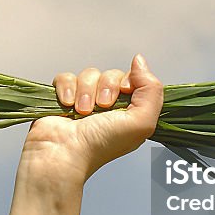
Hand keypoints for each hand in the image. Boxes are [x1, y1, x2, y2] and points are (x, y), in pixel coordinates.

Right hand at [21, 54, 163, 180]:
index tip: (125, 93)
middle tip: (102, 108)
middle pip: (112, 74)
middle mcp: (108, 106)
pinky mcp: (63, 97)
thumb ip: (152, 90)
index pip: (134, 79)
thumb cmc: (101, 144)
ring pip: (89, 74)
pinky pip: (66, 77)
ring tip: (82, 112)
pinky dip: (67, 88)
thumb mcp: (142, 122)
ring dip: (86, 91)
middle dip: (106, 87)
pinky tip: (67, 105)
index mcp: (129, 112)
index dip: (129, 81)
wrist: (63, 153)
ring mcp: (84, 101)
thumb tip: (139, 60)